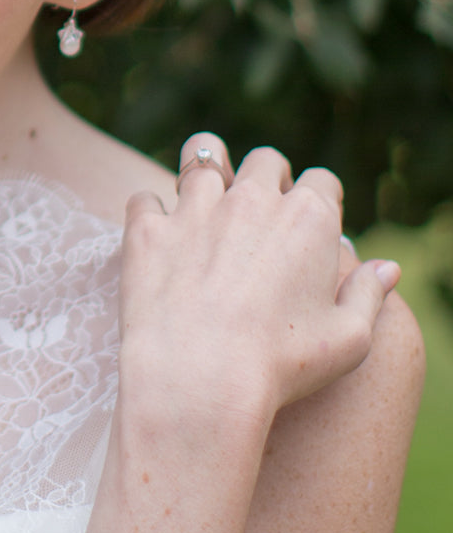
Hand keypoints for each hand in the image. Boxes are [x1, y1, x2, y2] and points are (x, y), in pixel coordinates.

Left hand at [117, 133, 399, 424]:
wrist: (200, 379)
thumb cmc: (282, 366)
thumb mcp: (348, 341)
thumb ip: (369, 295)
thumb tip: (387, 268)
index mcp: (307, 219)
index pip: (321, 181)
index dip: (319, 198)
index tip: (311, 219)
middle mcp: (252, 199)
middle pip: (266, 161)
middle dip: (267, 178)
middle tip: (260, 209)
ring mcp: (196, 208)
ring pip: (202, 154)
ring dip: (207, 168)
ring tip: (205, 191)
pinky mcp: (148, 228)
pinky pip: (145, 199)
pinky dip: (150, 214)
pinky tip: (156, 236)